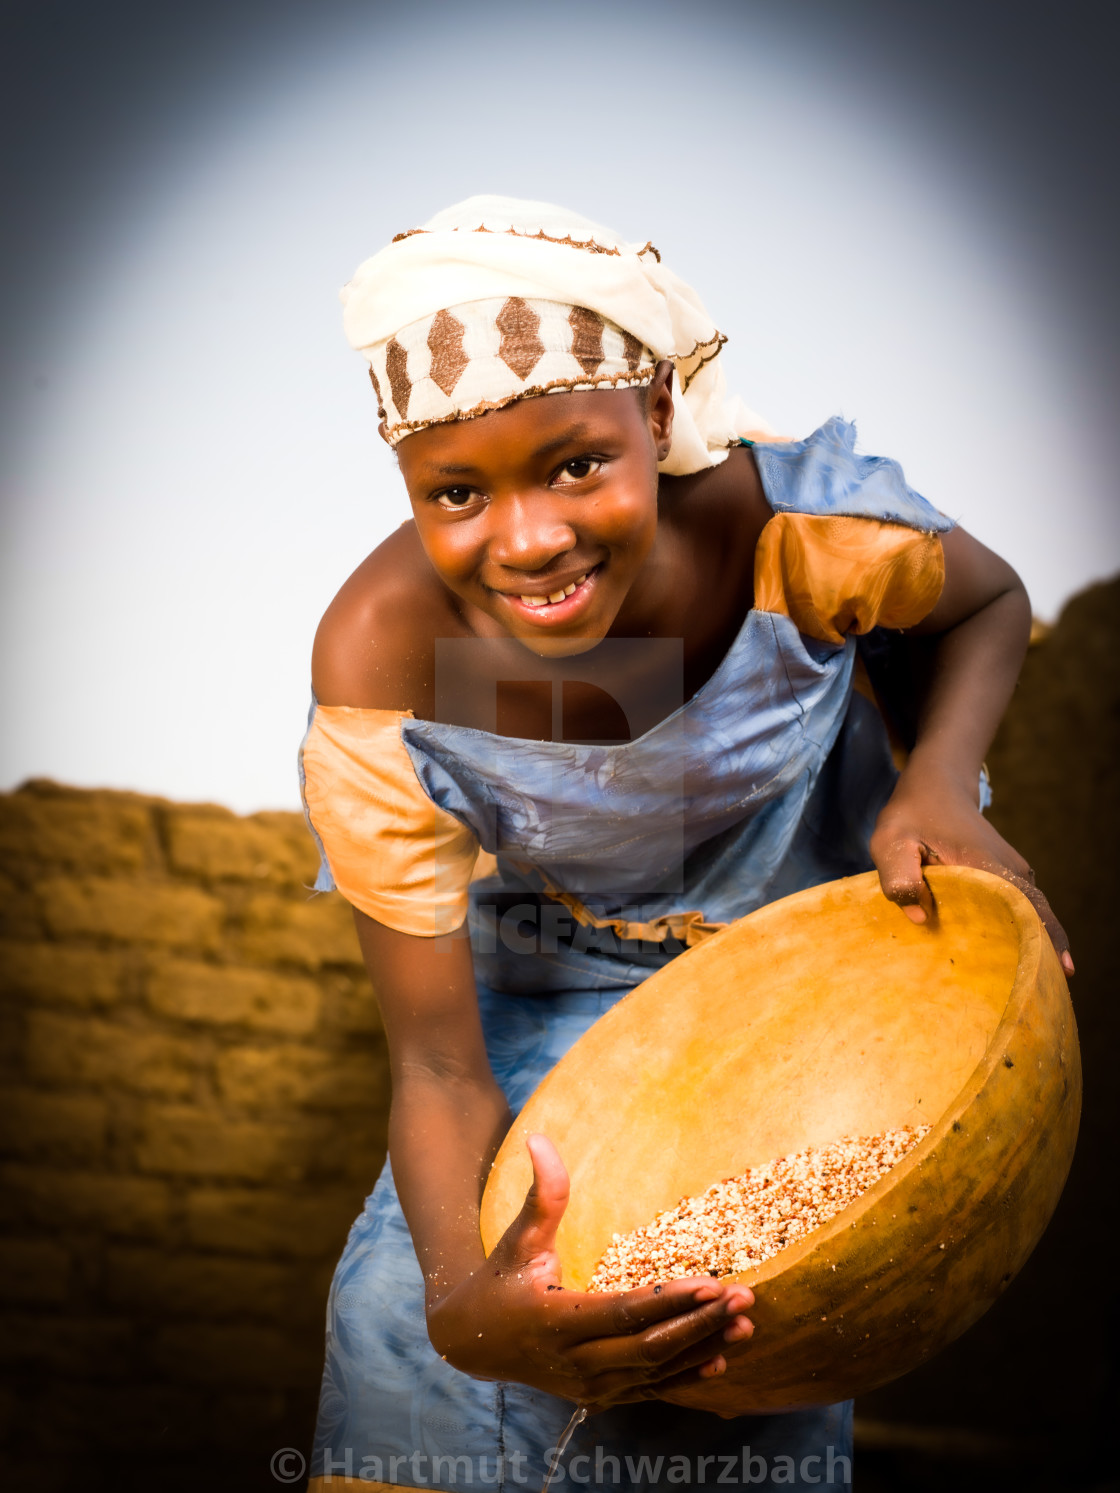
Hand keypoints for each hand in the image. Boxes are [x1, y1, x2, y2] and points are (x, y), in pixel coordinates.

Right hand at [427, 1134, 754, 1410]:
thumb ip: (540, 1195)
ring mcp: (591, 1386)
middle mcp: (577, 1362)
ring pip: (657, 1372)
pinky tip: (723, 1358)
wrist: (474, 1343)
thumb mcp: (517, 1239)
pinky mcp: (601, 1394)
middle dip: (701, 1324)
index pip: (624, 1313)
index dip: (669, 1300)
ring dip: (704, 1348)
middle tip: (745, 1298)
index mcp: (557, 1321)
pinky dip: (688, 1377)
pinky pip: (652, 1389)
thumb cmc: (500, 1280)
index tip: (712, 1283)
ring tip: (747, 1323)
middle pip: (650, 1347)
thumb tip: (540, 1138)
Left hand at [870, 760, 1073, 974]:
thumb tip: (917, 916)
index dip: (1046, 937)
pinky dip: (1021, 931)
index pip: (1028, 904)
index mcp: (987, 864)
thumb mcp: (891, 839)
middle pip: (1038, 916)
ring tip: (1027, 987)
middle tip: (1040, 995)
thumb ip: (899, 874)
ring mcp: (1012, 871)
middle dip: (1043, 953)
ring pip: (1031, 913)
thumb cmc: (912, 814)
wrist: (935, 786)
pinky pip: (1020, 908)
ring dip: (1033, 944)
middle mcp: (1010, 869)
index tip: (1059, 971)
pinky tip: (1011, 959)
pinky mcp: (1006, 876)